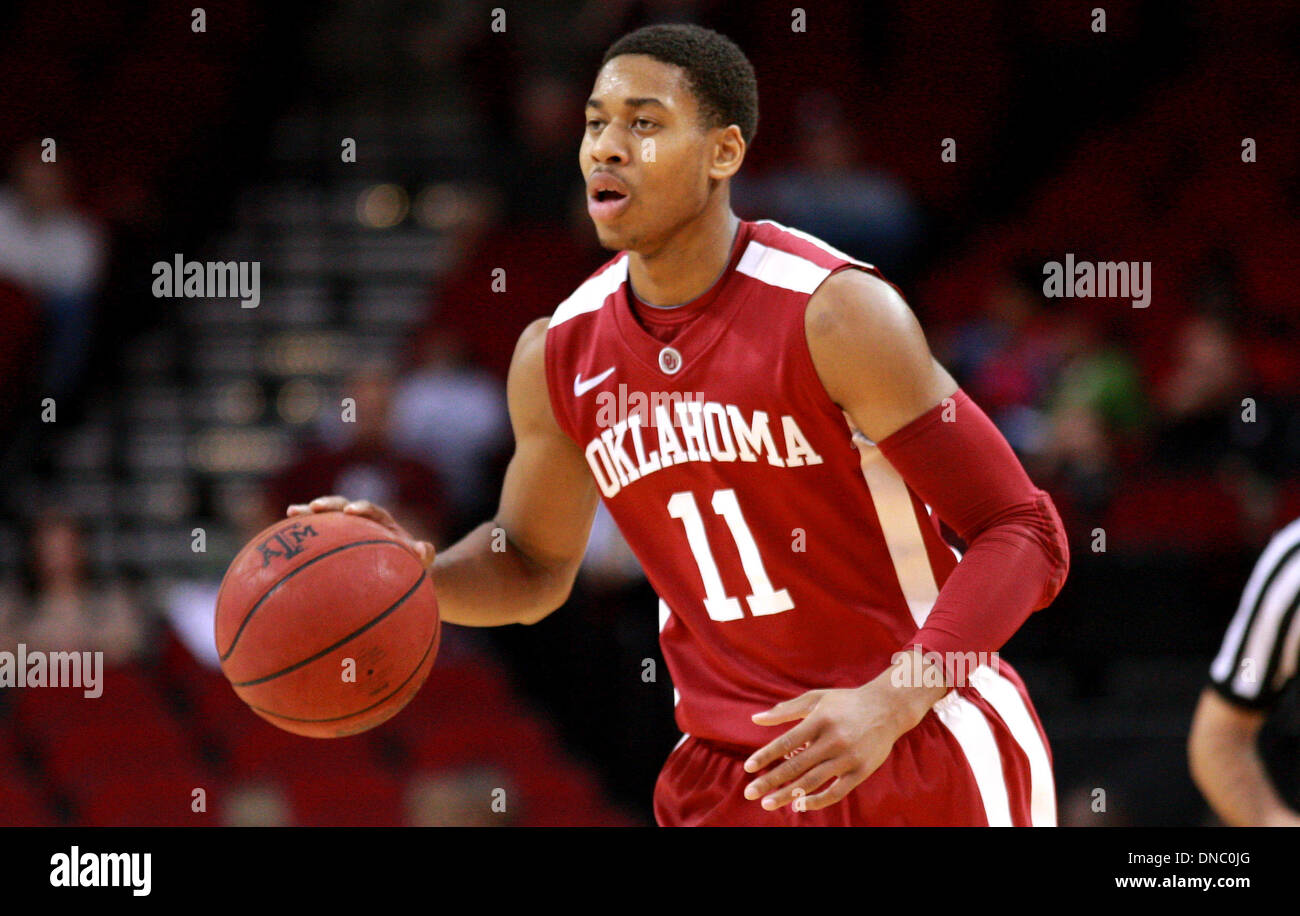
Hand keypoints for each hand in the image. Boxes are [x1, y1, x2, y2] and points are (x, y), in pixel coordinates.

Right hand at [287, 495, 435, 567]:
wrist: (400, 576)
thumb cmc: (410, 568)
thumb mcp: (421, 563)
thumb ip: (425, 555)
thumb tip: (424, 549)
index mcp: (382, 523)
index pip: (372, 510)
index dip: (362, 508)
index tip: (352, 510)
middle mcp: (361, 522)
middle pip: (343, 506)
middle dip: (330, 504)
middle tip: (315, 506)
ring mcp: (344, 532)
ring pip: (325, 519)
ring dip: (309, 514)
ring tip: (292, 512)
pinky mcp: (332, 543)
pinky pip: (315, 539)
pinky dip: (301, 537)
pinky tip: (280, 542)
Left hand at [742, 666, 946, 812]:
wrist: (888, 708)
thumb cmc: (845, 702)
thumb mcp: (816, 699)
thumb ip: (785, 710)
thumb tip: (755, 719)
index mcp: (820, 720)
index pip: (786, 742)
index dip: (766, 756)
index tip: (747, 768)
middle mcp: (833, 740)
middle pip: (796, 766)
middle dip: (770, 782)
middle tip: (749, 793)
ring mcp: (848, 758)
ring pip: (812, 782)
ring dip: (787, 795)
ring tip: (767, 804)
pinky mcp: (861, 771)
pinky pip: (836, 792)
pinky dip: (817, 801)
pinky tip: (799, 805)